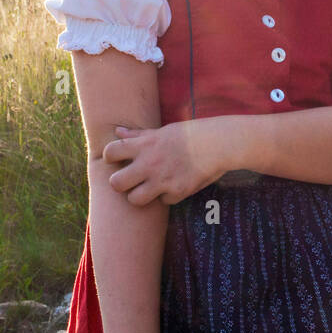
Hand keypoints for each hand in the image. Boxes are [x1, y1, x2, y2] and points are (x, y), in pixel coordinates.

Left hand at [103, 121, 223, 205]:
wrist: (221, 143)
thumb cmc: (192, 133)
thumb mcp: (164, 131)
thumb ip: (138, 135)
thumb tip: (117, 131)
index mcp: (145, 144)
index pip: (110, 152)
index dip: (110, 157)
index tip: (119, 159)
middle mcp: (150, 163)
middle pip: (116, 183)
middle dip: (121, 183)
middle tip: (131, 180)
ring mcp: (163, 180)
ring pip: (134, 199)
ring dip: (141, 195)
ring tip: (150, 188)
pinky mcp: (178, 192)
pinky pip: (163, 201)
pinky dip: (168, 196)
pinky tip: (176, 185)